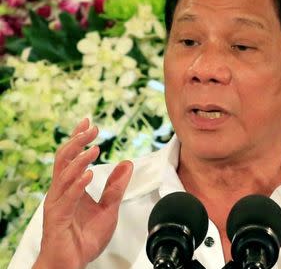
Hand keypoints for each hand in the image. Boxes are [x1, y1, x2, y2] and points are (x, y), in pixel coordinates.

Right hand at [33, 119, 132, 268]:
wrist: (71, 264)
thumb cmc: (84, 238)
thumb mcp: (108, 208)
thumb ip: (116, 186)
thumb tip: (126, 163)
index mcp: (71, 187)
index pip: (71, 157)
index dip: (78, 138)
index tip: (88, 122)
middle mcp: (61, 192)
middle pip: (63, 159)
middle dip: (77, 141)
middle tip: (91, 129)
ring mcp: (58, 204)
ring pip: (64, 175)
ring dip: (80, 160)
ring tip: (94, 149)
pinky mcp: (57, 218)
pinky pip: (67, 198)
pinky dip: (77, 185)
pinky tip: (88, 175)